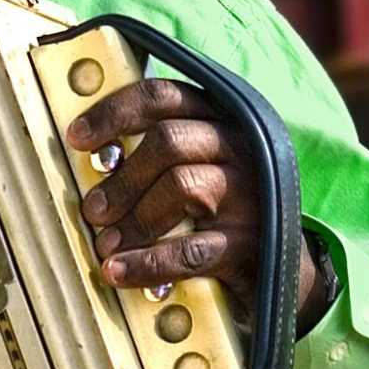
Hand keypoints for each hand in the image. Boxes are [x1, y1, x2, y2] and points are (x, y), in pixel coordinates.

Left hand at [67, 78, 325, 328]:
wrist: (291, 270)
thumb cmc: (227, 212)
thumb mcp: (203, 168)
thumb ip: (160, 154)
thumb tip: (94, 160)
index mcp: (223, 121)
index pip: (164, 97)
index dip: (115, 112)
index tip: (77, 138)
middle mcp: (242, 149)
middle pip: (170, 141)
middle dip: (123, 177)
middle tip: (93, 209)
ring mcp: (252, 195)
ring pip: (182, 186)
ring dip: (134, 218)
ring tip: (105, 244)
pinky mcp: (254, 243)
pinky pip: (192, 250)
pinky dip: (148, 262)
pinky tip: (119, 271)